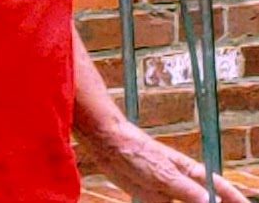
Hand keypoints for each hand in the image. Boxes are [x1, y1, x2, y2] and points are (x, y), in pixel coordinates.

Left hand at [80, 118, 250, 202]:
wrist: (107, 144)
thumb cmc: (137, 151)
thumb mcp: (165, 174)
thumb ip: (188, 190)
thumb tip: (212, 202)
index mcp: (189, 171)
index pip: (218, 187)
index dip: (232, 198)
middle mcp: (180, 181)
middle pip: (204, 201)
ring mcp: (166, 190)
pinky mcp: (150, 197)